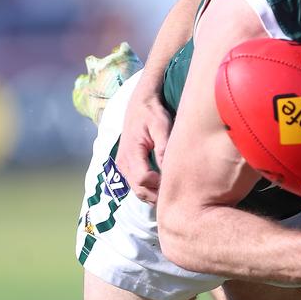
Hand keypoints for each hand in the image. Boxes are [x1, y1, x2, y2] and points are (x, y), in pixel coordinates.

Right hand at [115, 75, 171, 203]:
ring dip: (153, 194)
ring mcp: (123, 166)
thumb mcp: (161, 126)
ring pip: (138, 191)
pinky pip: (136, 185)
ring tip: (172, 189)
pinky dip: (149, 189)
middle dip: (158, 194)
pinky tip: (163, 186)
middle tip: (177, 191)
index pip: (143, 179)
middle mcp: (123, 162)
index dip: (159, 184)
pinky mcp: (126, 167)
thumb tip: (168, 168)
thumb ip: (164, 147)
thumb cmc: (152, 113)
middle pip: (139, 190)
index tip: (174, 179)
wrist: (140, 104)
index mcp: (131, 152)